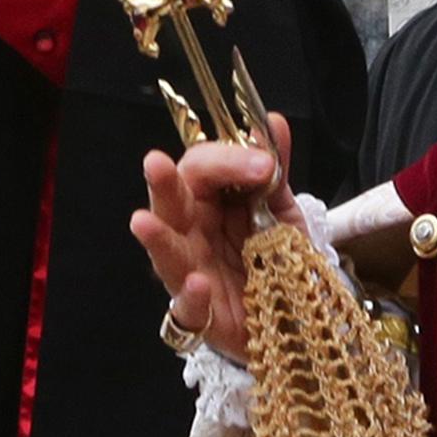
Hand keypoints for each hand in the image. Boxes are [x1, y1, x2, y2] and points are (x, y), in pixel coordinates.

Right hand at [130, 114, 301, 365]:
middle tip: (156, 163)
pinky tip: (198, 283)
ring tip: (143, 223)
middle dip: (163, 183)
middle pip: (171, 203)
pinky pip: (188, 307)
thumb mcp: (283, 211)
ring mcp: (191, 274)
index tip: (263, 163)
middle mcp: (193, 232)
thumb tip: (270, 120)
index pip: (202, 168)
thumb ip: (274, 171)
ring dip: (156, 238)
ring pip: (166, 253)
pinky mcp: (201, 316)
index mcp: (211, 201)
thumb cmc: (276, 258)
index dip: (227, 159)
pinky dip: (191, 296)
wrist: (293, 316)